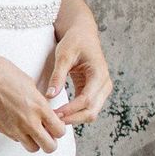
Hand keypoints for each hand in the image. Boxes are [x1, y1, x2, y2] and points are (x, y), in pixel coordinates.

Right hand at [0, 46, 70, 151]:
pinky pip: (17, 139)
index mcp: (39, 107)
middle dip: (51, 142)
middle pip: (49, 147)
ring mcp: (14, 127)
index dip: (59, 129)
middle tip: (48, 134)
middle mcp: (29, 121)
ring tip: (32, 131)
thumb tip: (44, 110)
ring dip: (35, 142)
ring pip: (33, 148)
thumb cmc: (3, 73)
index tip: (56, 125)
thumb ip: (39, 101)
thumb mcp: (30, 84)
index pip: (59, 130)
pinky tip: (17, 123)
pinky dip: (20, 136)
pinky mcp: (2, 129)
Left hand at [43, 9, 112, 126]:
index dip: (70, 110)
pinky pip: (87, 108)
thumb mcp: (63, 55)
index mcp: (99, 74)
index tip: (55, 114)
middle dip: (73, 118)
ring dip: (75, 118)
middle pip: (92, 111)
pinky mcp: (95, 92)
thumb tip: (50, 95)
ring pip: (91, 113)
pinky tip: (61, 114)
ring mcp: (102, 89)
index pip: (86, 99)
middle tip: (53, 121)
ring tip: (55, 119)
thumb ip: (58, 75)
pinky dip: (76, 113)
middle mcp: (104, 84)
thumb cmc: (74, 41)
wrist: (83, 34)